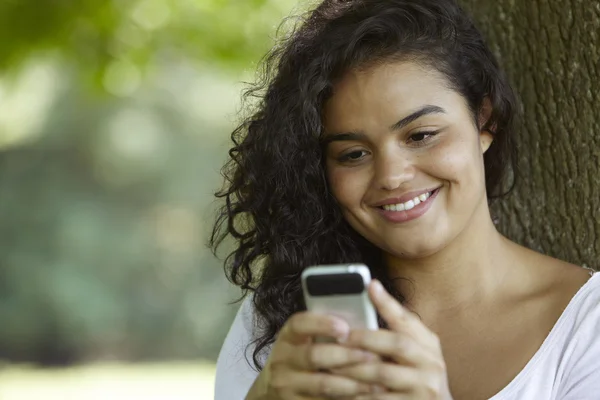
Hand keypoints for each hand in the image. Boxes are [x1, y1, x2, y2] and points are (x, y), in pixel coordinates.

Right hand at [246, 311, 379, 399]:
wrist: (275, 386)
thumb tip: (362, 325)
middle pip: (314, 355)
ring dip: (352, 384)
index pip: (300, 324)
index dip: (322, 324)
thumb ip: (326, 332)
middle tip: (373, 356)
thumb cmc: (301, 356)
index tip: (345, 327)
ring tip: (376, 382)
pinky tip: (363, 397)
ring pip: (322, 384)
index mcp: (288, 335)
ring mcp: (286, 384)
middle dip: (346, 356)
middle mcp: (283, 359)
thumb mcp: (305, 339)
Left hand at [333, 280, 452, 399]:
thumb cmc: (417, 375)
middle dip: (364, 339)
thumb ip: (397, 324)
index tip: (369, 286)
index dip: (388, 303)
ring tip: (330, 364)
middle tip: (340, 336)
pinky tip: (341, 389)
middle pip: (396, 344)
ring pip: (381, 374)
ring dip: (353, 368)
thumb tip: (372, 287)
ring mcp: (423, 389)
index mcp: (429, 345)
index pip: (408, 319)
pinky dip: (357, 394)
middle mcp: (431, 364)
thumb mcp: (416, 348)